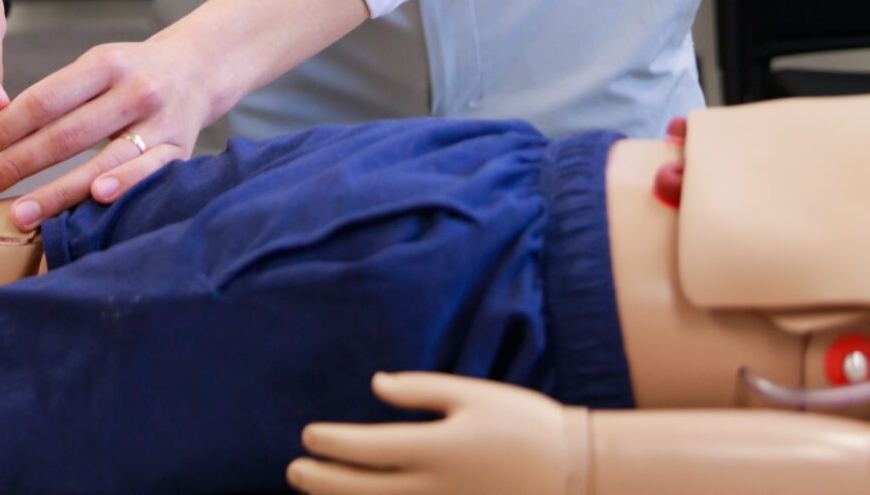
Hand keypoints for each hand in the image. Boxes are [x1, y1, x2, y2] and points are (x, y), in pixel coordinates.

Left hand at [0, 32, 214, 229]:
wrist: (199, 67)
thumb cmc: (133, 73)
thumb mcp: (96, 67)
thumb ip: (56, 97)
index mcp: (106, 63)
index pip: (44, 100)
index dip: (5, 128)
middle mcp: (134, 91)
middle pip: (65, 134)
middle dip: (16, 165)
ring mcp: (159, 123)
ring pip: (100, 162)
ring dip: (54, 192)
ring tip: (17, 213)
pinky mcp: (178, 151)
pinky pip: (145, 174)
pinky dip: (120, 187)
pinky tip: (93, 201)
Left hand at [289, 372, 573, 494]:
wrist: (574, 474)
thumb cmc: (525, 425)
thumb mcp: (474, 395)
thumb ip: (421, 390)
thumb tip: (375, 385)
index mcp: (437, 449)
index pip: (368, 448)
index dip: (332, 442)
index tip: (309, 434)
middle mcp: (434, 489)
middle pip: (362, 491)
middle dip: (322, 481)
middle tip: (294, 470)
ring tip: (318, 491)